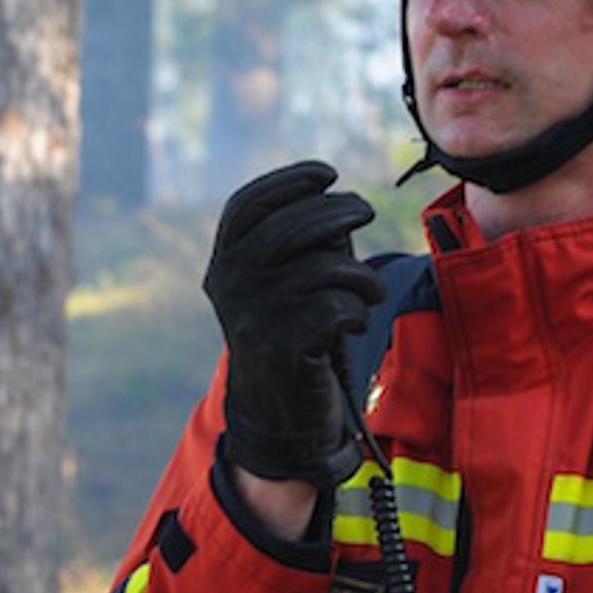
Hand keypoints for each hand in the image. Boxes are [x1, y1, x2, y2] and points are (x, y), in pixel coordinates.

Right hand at [201, 162, 385, 488]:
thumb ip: (294, 249)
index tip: (327, 174)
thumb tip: (340, 207)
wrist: (279, 418)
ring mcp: (253, 316)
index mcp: (222, 266)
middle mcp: (229, 286)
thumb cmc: (290, 340)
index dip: (288, 181)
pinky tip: (355, 323)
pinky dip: (358, 312)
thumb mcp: (276, 290)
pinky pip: (338, 308)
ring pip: (323, 267)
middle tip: (365, 211)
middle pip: (290, 226)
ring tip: (369, 292)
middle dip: (337, 210)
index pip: (246, 207)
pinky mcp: (283, 347)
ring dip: (360, 275)